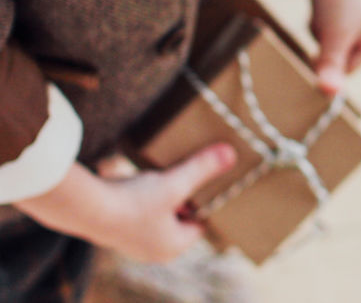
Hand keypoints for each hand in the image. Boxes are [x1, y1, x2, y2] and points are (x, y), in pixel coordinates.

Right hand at [15, 144, 236, 263]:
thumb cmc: (135, 201)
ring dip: (163, 196)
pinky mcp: (113, 229)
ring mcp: (130, 242)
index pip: (200, 225)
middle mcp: (152, 250)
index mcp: (172, 246)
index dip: (206, 203)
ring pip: (159, 215)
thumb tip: (232, 155)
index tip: (211, 183)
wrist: (84, 208)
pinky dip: (143, 197)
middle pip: (180, 219)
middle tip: (190, 175)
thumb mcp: (176, 183)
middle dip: (185, 199)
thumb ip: (203, 169)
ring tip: (166, 174)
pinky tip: (141, 180)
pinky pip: (138, 212)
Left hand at [297, 0, 360, 95]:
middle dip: (324, 47)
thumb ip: (331, 66)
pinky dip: (316, 18)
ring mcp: (356, 11)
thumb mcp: (334, 37)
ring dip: (318, 32)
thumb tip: (329, 95)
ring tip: (320, 13)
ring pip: (330, 39)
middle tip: (319, 30)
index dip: (330, 66)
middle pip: (340, 54)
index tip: (314, 57)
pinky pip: (325, 22)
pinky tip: (317, 4)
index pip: (350, 69)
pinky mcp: (339, 0)